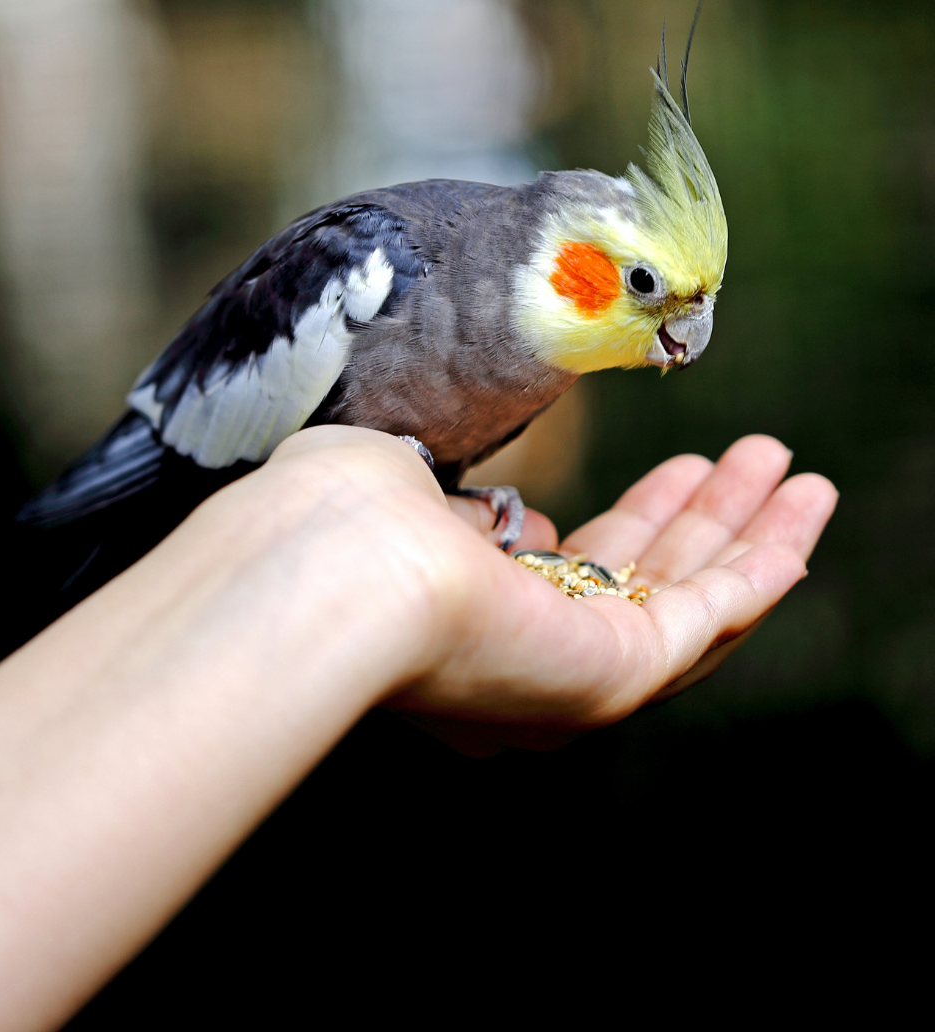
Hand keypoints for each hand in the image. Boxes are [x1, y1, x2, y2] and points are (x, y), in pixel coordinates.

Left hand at [383, 434, 836, 753]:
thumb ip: (466, 519)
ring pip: (686, 601)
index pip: (576, 576)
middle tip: (749, 460)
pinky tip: (802, 516)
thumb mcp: (403, 494)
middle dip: (702, 520)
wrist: (333, 568)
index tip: (668, 479)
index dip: (633, 527)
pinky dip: (764, 569)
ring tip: (791, 472)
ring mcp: (571, 676)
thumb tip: (514, 524)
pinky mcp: (613, 676)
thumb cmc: (340, 517)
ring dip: (746, 534)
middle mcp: (528, 662)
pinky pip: (710, 620)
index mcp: (477, 620)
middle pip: (643, 585)